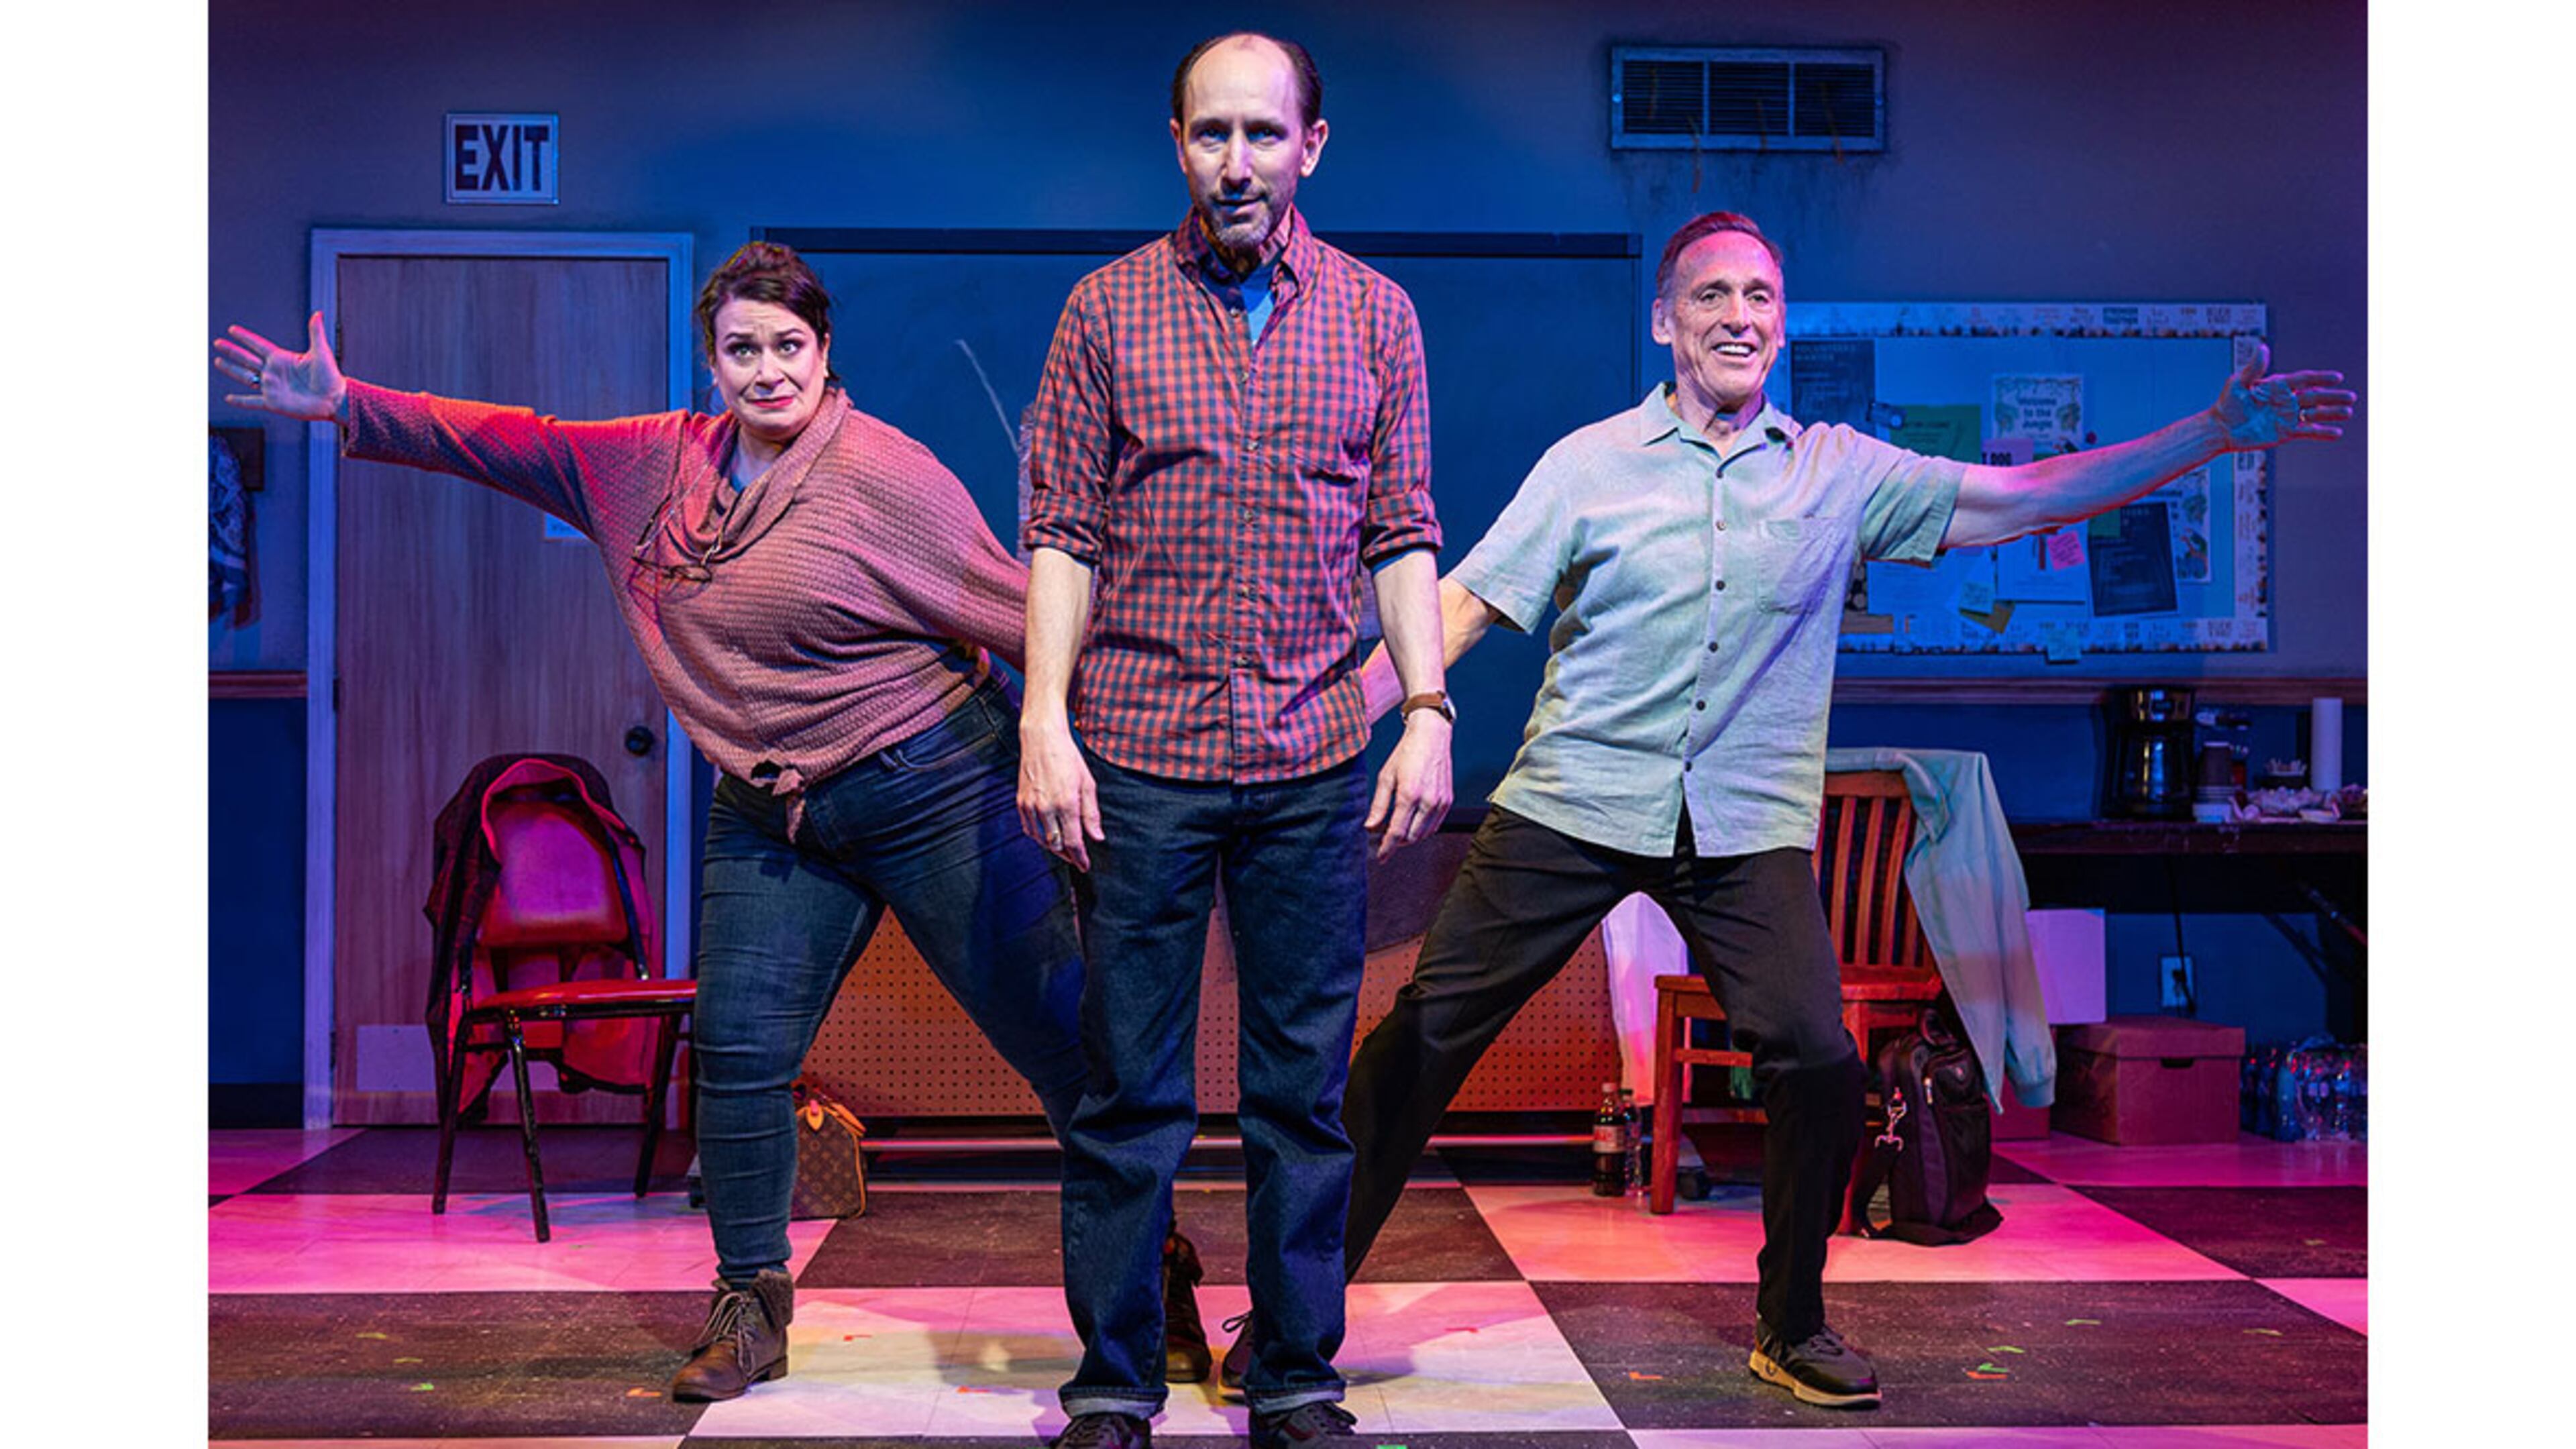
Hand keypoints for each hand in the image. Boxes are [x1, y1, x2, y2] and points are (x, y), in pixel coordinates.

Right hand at [212, 311, 345, 420]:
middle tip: (217, 342)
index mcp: (282, 358)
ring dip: (231, 370)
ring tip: (217, 361)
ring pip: (245, 377)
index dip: (245, 337)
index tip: (232, 329)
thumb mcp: (321, 352)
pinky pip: (252, 401)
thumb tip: (318, 313)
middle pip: (247, 358)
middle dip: (232, 351)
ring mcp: (272, 387)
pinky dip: (240, 401)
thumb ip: (316, 333)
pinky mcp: (273, 402)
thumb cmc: (330, 376)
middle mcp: (274, 371)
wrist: (335, 400)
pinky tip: (228, 398)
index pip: (258, 345)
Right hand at [1017, 716, 1101, 870]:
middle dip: (1068, 855)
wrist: (1042, 740)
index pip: (1073, 841)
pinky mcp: (1021, 803)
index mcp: (1066, 803)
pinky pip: (1029, 829)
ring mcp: (1031, 806)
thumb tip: (1097, 837)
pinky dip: (1040, 837)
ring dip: (1054, 848)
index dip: (1080, 858)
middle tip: (1077, 858)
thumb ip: (1092, 813)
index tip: (1085, 866)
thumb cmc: (1068, 759)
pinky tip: (1048, 836)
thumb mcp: (1087, 784)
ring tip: (1065, 850)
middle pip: (1057, 845)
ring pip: (1042, 840)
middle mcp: (1046, 808)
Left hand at [1364, 710, 1452, 860]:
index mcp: (1409, 795)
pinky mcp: (1448, 801)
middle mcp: (1428, 801)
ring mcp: (1441, 802)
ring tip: (1397, 831)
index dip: (1387, 848)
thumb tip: (1370, 827)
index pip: (1397, 832)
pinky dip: (1423, 830)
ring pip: (1424, 834)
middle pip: (1411, 837)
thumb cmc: (1406, 753)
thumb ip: (1379, 805)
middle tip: (1384, 839)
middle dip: (1397, 842)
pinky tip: (1412, 823)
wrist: (1431, 736)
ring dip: (1410, 837)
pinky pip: (1435, 825)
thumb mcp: (1386, 777)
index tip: (1380, 857)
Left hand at [2212, 342, 2355, 449]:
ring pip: (2315, 414)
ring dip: (2332, 413)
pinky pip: (2308, 432)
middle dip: (2333, 397)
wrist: (2220, 429)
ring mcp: (2288, 416)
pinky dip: (2323, 432)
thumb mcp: (2239, 383)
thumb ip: (2254, 367)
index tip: (2337, 377)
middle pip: (2315, 396)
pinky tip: (2337, 432)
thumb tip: (2263, 347)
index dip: (2321, 378)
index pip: (2305, 379)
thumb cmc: (2227, 403)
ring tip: (2349, 412)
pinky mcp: (2286, 432)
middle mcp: (2287, 400)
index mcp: (2279, 385)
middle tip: (2352, 397)